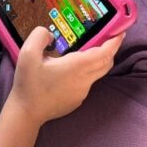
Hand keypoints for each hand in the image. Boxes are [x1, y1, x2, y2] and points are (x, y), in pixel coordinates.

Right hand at [8, 27, 124, 127]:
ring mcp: (82, 92)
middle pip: (106, 63)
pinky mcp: (77, 100)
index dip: (114, 42)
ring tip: (87, 51)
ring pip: (97, 73)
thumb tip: (50, 35)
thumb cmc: (28, 83)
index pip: (104, 53)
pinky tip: (71, 70)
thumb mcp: (27, 53)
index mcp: (77, 66)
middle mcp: (84, 80)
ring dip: (98, 61)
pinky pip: (87, 83)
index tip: (120, 32)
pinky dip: (87, 73)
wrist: (26, 113)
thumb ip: (40, 36)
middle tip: (107, 38)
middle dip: (110, 50)